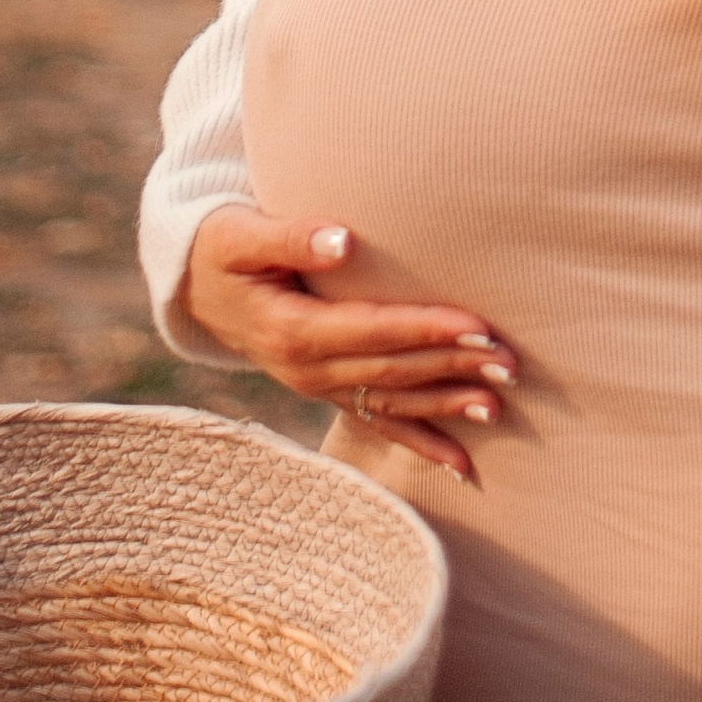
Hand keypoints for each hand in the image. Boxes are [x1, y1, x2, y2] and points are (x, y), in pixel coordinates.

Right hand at [177, 207, 516, 482]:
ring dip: (446, 405)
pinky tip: (462, 465)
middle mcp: (309, 370)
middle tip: (508, 362)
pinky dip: (421, 443)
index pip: (374, 331)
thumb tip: (343, 241)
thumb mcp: (241, 237)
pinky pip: (378, 423)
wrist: (194, 289)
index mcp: (294, 331)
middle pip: (392, 371)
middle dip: (452, 367)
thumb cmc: (221, 250)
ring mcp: (319, 387)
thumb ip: (291, 237)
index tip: (476, 326)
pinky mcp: (327, 390)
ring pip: (393, 402)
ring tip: (499, 406)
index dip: (426, 329)